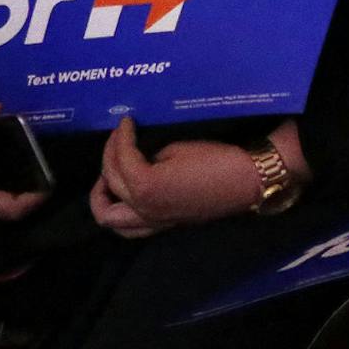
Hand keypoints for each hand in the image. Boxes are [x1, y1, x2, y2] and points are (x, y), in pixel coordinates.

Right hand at [0, 103, 47, 233]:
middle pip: (13, 213)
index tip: (48, 180)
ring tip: (29, 174)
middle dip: (30, 194)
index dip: (35, 198)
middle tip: (40, 170)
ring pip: (3, 218)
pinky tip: (8, 184)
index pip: (13, 209)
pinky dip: (3, 203)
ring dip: (17, 199)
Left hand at [90, 117, 261, 237]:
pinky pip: (129, 227)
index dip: (121, 136)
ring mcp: (152, 221)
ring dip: (102, 198)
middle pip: (110, 183)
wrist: (247, 182)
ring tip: (109, 178)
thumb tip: (139, 160)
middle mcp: (143, 209)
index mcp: (145, 187)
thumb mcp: (177, 150)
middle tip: (117, 140)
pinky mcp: (164, 225)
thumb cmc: (216, 161)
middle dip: (109, 157)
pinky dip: (120, 213)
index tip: (126, 121)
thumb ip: (149, 157)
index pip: (121, 159)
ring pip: (109, 218)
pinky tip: (126, 198)